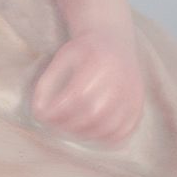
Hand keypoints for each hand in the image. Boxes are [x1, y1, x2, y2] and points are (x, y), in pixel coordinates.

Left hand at [31, 26, 144, 145]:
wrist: (113, 39)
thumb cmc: (83, 51)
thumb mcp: (61, 58)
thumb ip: (46, 83)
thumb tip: (39, 112)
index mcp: (99, 63)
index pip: (77, 96)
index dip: (58, 111)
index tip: (45, 115)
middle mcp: (120, 79)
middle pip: (94, 114)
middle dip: (70, 125)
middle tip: (56, 124)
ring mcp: (132, 93)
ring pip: (109, 126)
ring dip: (86, 134)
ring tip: (71, 128)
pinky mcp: (138, 104)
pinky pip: (124, 131)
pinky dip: (106, 138)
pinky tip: (92, 132)